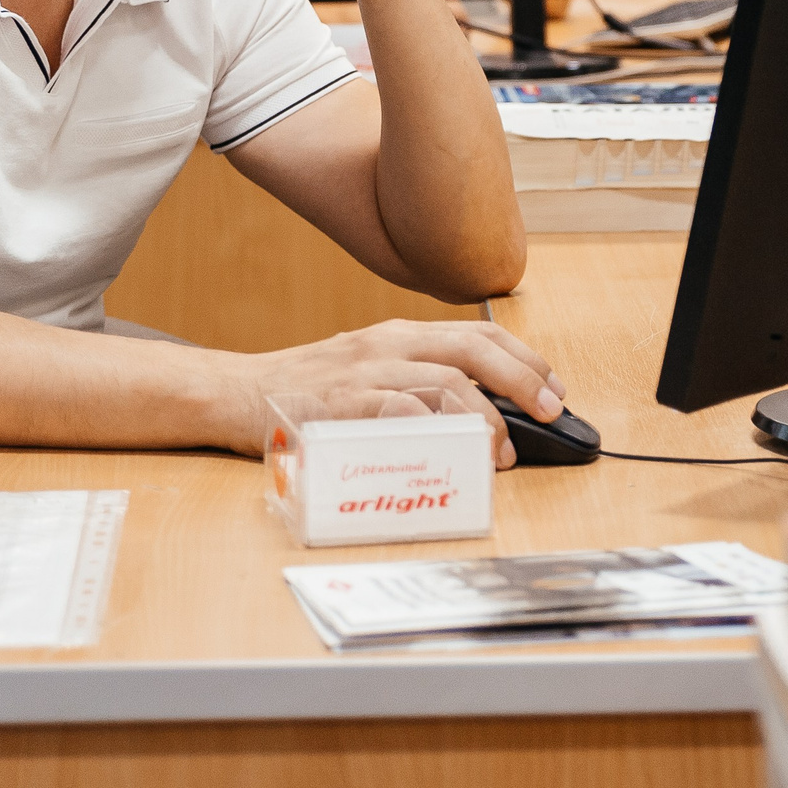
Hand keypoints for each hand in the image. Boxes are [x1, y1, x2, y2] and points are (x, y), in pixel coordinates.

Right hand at [238, 318, 567, 468]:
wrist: (234, 393)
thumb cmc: (304, 393)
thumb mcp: (366, 373)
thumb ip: (414, 385)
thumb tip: (477, 417)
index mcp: (397, 336)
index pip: (477, 336)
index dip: (524, 360)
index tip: (554, 387)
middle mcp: (387, 344)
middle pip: (472, 349)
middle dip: (521, 379)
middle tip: (550, 412)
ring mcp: (364, 371)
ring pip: (444, 381)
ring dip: (484, 417)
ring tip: (502, 451)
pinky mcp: (342, 402)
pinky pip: (399, 409)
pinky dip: (432, 430)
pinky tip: (450, 452)